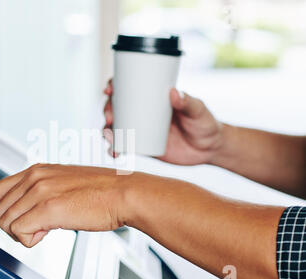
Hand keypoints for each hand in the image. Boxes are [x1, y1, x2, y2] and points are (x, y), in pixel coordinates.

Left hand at [0, 164, 131, 247]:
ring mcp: (38, 191)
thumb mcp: (63, 186)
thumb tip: (27, 217)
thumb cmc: (99, 192)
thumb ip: (40, 195)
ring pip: (8, 225)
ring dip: (27, 233)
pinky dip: (34, 238)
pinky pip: (22, 232)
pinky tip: (54, 228)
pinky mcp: (46, 207)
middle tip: (43, 225)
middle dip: (16, 226)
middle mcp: (32, 178)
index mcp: (36, 172)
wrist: (123, 192)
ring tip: (53, 224)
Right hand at [103, 80, 224, 164]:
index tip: (109, 89)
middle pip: (117, 107)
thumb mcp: (199, 111)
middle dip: (107, 110)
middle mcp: (143, 112)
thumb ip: (189, 102)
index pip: (128, 88)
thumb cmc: (205, 123)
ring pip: (116, 128)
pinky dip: (115, 150)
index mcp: (153, 97)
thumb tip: (173, 92)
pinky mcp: (143, 147)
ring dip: (107, 131)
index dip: (114, 86)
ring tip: (109, 137)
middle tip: (110, 117)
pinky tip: (114, 153)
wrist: (210, 149)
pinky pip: (124, 147)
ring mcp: (141, 130)